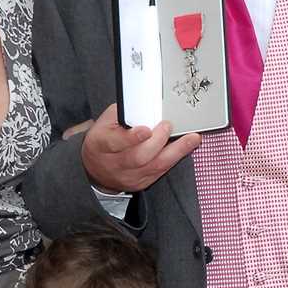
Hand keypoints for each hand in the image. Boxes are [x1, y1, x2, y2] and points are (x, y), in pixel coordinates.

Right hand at [81, 104, 199, 193]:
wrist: (95, 167)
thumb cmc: (103, 139)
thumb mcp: (105, 121)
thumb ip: (124, 113)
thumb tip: (147, 105)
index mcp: (101, 144)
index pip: (116, 142)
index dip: (132, 137)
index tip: (146, 129)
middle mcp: (115, 163)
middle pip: (139, 157)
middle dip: (158, 141)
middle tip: (168, 126)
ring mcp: (128, 176)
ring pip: (154, 167)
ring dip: (176, 152)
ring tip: (191, 139)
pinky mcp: (141, 182)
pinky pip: (160, 172)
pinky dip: (174, 158)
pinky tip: (185, 148)